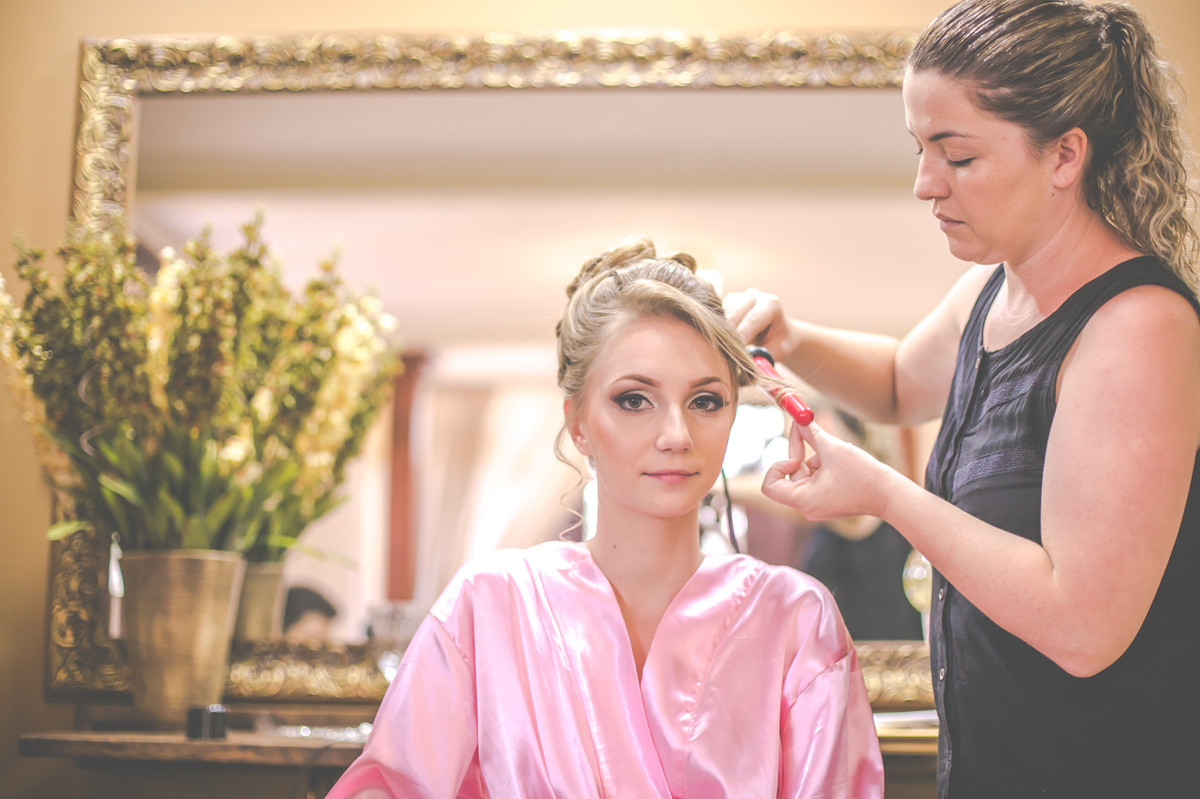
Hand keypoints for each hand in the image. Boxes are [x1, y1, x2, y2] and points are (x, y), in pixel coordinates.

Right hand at [723, 287, 801, 357]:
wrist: (779, 330)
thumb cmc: (779, 342)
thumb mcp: (777, 351)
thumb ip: (764, 357)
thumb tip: (748, 368)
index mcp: (771, 304)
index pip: (752, 320)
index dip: (741, 336)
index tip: (733, 353)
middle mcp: (755, 295)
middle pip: (735, 314)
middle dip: (727, 335)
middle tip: (723, 353)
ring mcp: (740, 295)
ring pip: (723, 312)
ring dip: (720, 331)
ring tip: (722, 348)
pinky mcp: (728, 300)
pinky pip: (717, 313)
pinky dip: (716, 327)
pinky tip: (718, 339)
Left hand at [761, 420, 898, 521]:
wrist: (890, 494)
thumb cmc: (862, 475)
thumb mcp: (832, 448)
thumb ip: (810, 433)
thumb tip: (796, 418)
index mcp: (803, 500)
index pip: (770, 486)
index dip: (777, 466)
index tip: (795, 456)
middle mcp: (807, 506)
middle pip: (789, 475)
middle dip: (800, 452)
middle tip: (805, 428)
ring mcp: (818, 504)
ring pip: (805, 474)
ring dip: (816, 458)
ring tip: (837, 455)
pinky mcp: (828, 499)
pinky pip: (816, 478)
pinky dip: (824, 465)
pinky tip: (844, 462)